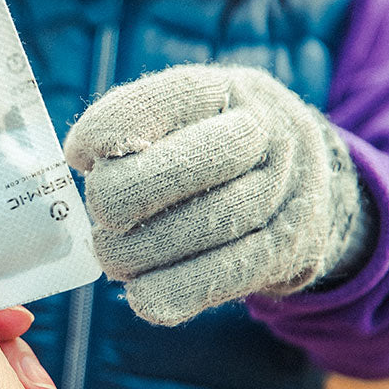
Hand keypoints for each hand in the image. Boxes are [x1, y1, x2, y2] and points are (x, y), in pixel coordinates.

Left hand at [63, 64, 365, 324]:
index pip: (173, 96)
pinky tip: (144, 297)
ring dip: (145, 250)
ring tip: (113, 258)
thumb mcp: (184, 121)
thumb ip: (134, 130)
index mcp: (228, 90)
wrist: (308, 190)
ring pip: (211, 221)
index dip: (116, 127)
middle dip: (128, 194)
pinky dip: (179, 289)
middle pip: (196, 161)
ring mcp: (285, 190)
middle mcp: (267, 131)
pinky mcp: (290, 248)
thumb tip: (81, 156)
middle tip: (101, 216)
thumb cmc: (212, 153)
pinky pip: (231, 272)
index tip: (80, 156)